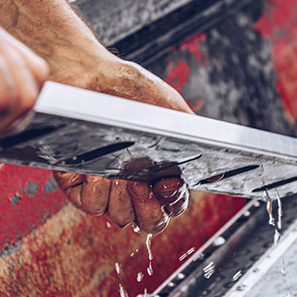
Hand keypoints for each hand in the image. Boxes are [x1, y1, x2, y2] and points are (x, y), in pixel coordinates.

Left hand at [53, 56, 192, 233]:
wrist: (93, 75)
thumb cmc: (130, 90)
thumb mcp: (172, 114)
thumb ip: (195, 144)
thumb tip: (217, 174)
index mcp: (158, 171)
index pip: (172, 204)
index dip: (174, 201)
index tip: (171, 184)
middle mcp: (133, 182)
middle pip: (150, 221)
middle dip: (151, 211)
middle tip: (145, 186)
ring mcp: (106, 186)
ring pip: (120, 216)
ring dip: (122, 198)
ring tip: (120, 172)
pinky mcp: (79, 184)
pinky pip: (91, 205)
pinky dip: (97, 192)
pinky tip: (99, 171)